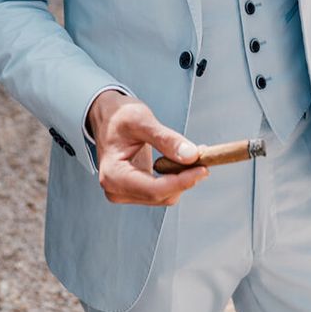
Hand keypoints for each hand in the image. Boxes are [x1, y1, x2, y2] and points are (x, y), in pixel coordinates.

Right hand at [87, 90, 207, 205]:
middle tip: (203, 156)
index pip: (154, 190)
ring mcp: (125, 192)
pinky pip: (162, 190)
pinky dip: (176, 178)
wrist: (107, 117)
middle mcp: (116, 190)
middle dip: (185, 179)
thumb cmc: (118, 116)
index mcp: (113, 175)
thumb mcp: (142, 120)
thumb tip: (191, 156)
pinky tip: (182, 161)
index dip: (182, 182)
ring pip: (165, 195)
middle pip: (161, 195)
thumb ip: (166, 139)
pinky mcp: (134, 190)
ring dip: (182, 178)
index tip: (203, 168)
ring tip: (193, 155)